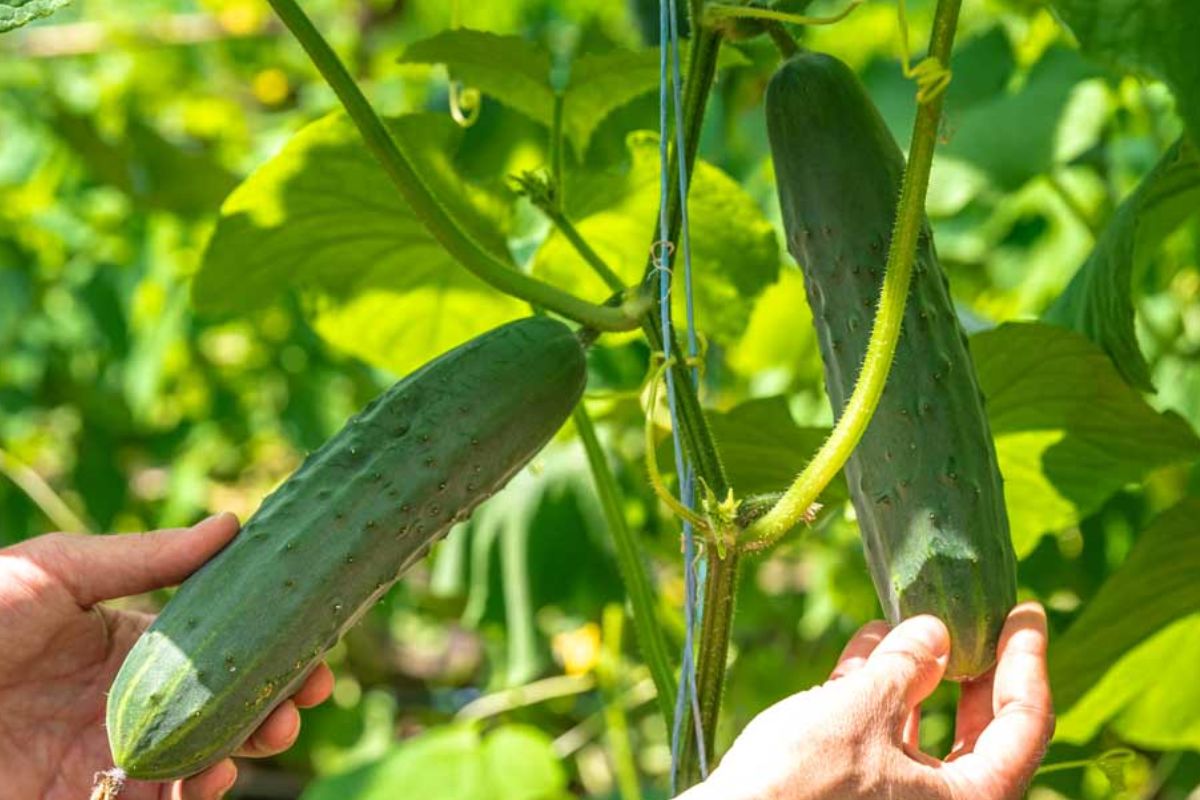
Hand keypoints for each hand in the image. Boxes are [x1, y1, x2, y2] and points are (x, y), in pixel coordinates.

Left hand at [0, 514, 334, 799]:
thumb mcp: (54, 572)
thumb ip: (144, 557)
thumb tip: (233, 524)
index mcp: (129, 640)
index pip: (220, 641)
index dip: (272, 641)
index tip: (317, 640)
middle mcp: (132, 699)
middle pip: (226, 702)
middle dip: (277, 697)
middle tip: (307, 692)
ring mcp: (113, 755)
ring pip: (207, 756)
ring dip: (249, 745)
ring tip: (271, 729)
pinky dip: (197, 792)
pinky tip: (212, 774)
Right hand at [679, 602, 1053, 799]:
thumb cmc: (802, 784)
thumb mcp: (862, 712)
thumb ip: (907, 667)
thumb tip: (936, 631)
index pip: (1024, 724)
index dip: (1026, 660)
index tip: (1025, 610)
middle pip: (980, 731)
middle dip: (972, 666)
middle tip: (976, 613)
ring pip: (925, 730)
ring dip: (916, 671)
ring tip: (909, 616)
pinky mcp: (854, 795)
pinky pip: (883, 739)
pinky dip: (878, 693)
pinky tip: (866, 645)